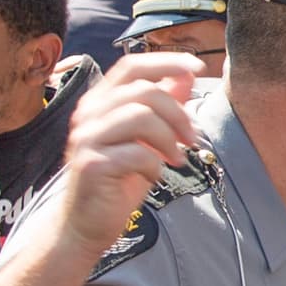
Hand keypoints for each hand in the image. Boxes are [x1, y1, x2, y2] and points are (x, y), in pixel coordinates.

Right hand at [58, 53, 202, 258]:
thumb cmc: (120, 179)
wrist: (87, 223)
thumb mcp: (146, 139)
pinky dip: (155, 165)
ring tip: (175, 159)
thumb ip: (162, 106)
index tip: (198, 67)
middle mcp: (88, 113)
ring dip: (169, 139)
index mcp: (100, 101)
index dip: (167, 62)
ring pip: (141, 117)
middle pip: (144, 91)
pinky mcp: (92, 164)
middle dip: (179, 114)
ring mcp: (87, 138)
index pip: (132, 66)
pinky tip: (153, 176)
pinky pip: (137, 153)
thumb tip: (186, 75)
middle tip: (192, 140)